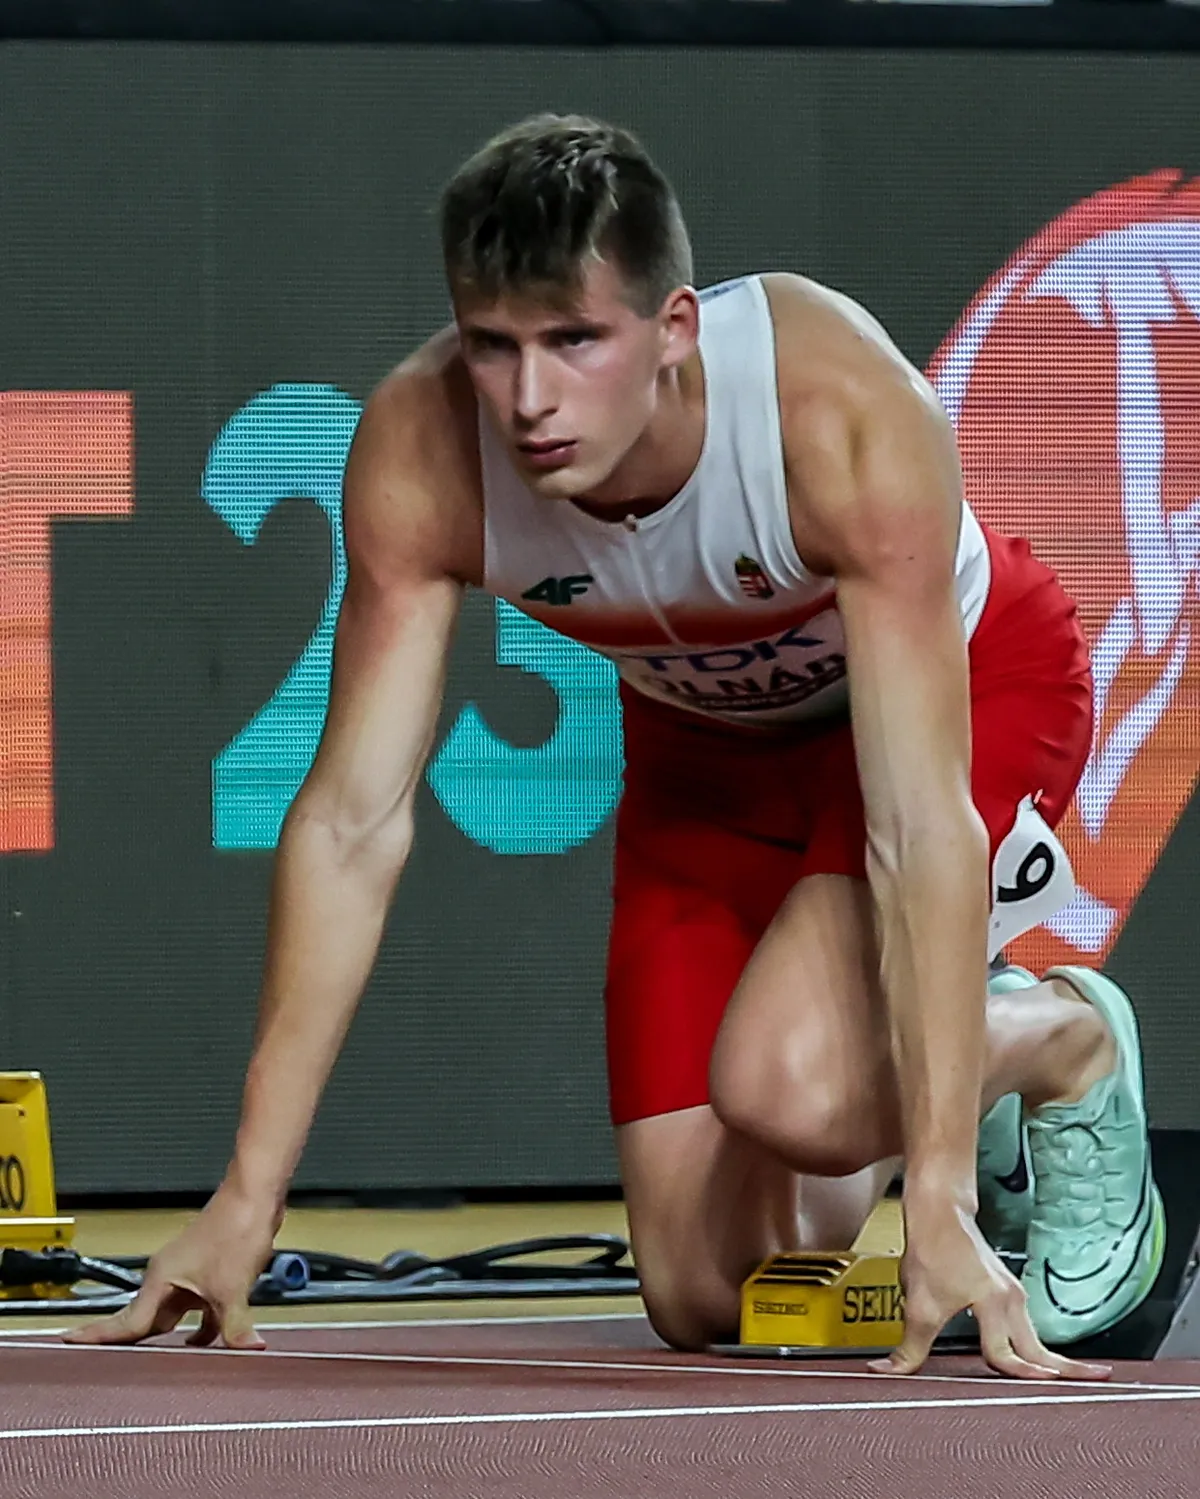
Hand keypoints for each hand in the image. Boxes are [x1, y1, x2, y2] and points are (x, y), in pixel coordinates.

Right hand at [64, 1182, 281, 1349]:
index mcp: (161, 1280)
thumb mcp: (232, 1286)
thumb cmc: (234, 1228)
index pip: (127, 1322)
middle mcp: (168, 1278)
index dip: (99, 1336)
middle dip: (124, 1342)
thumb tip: (245, 1349)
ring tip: (149, 1367)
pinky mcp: (206, 1276)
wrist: (254, 1198)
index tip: (68, 1342)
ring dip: (167, 1339)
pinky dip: (199, 1327)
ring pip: (169, 1316)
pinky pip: (195, 1310)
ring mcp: (186, 1277)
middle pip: (142, 1321)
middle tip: (98, 1365)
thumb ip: (234, 1325)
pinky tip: (202, 1344)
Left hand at [868, 1199, 1110, 1380]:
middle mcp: (1010, 1298)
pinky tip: (1043, 1360)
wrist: (940, 1211)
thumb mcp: (917, 1303)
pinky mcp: (1008, 1291)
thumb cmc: (930, 1250)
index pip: (1006, 1353)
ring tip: (1083, 1378)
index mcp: (992, 1301)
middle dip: (1067, 1369)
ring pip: (1035, 1338)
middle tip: (1100, 1382)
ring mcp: (1012, 1294)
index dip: (1015, 1375)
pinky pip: (1026, 1327)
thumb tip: (887, 1372)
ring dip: (1053, 1361)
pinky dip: (1036, 1347)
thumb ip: (910, 1346)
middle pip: (1039, 1348)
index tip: (1040, 1389)